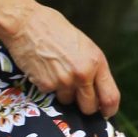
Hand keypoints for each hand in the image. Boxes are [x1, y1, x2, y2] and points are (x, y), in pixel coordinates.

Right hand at [0, 0, 120, 118]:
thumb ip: (92, 67)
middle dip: (84, 106)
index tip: (105, 113)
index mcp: (96, 62)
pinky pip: (50, 94)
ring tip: (55, 71)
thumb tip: (97, 90)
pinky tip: (42, 69)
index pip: (110, 96)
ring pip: (67, 101)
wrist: (26, 23)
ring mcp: (64, 81)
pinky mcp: (46, 85)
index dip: (109, 109)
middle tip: (77, 97)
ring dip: (63, 93)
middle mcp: (83, 74)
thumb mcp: (83, 45)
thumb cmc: (54, 29)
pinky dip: (47, 86)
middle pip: (89, 107)